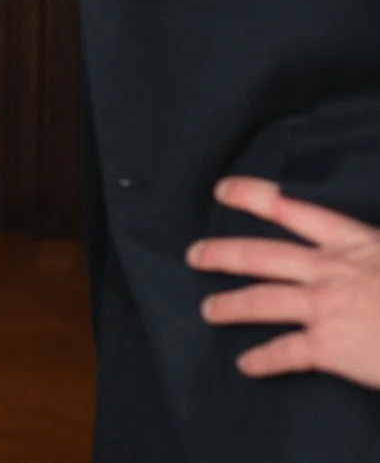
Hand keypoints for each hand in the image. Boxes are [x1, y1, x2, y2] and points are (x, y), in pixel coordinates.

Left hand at [190, 176, 379, 384]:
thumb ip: (370, 248)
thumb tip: (364, 250)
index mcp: (352, 243)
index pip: (293, 210)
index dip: (253, 197)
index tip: (222, 190)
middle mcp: (329, 270)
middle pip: (262, 255)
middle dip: (223, 254)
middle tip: (194, 255)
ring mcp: (324, 307)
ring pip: (261, 301)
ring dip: (230, 306)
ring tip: (208, 310)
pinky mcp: (327, 347)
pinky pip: (284, 353)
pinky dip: (262, 360)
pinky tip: (246, 365)